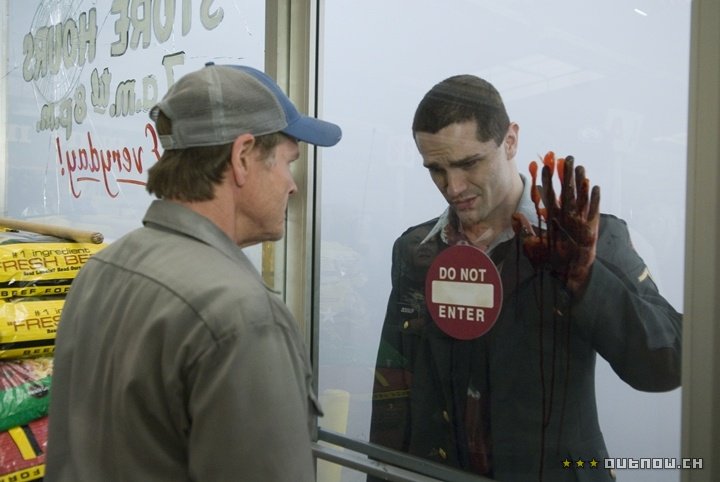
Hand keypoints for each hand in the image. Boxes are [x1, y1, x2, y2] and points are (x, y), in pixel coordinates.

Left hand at [512, 152, 600, 295]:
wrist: (565, 275)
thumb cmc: (549, 261)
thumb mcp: (531, 245)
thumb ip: (524, 230)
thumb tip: (514, 215)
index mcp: (553, 216)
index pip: (548, 194)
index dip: (546, 180)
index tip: (543, 165)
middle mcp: (566, 216)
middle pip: (565, 191)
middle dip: (564, 174)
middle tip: (563, 157)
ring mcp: (579, 221)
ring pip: (579, 197)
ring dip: (579, 182)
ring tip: (578, 167)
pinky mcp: (591, 229)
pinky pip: (592, 211)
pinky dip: (593, 200)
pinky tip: (593, 186)